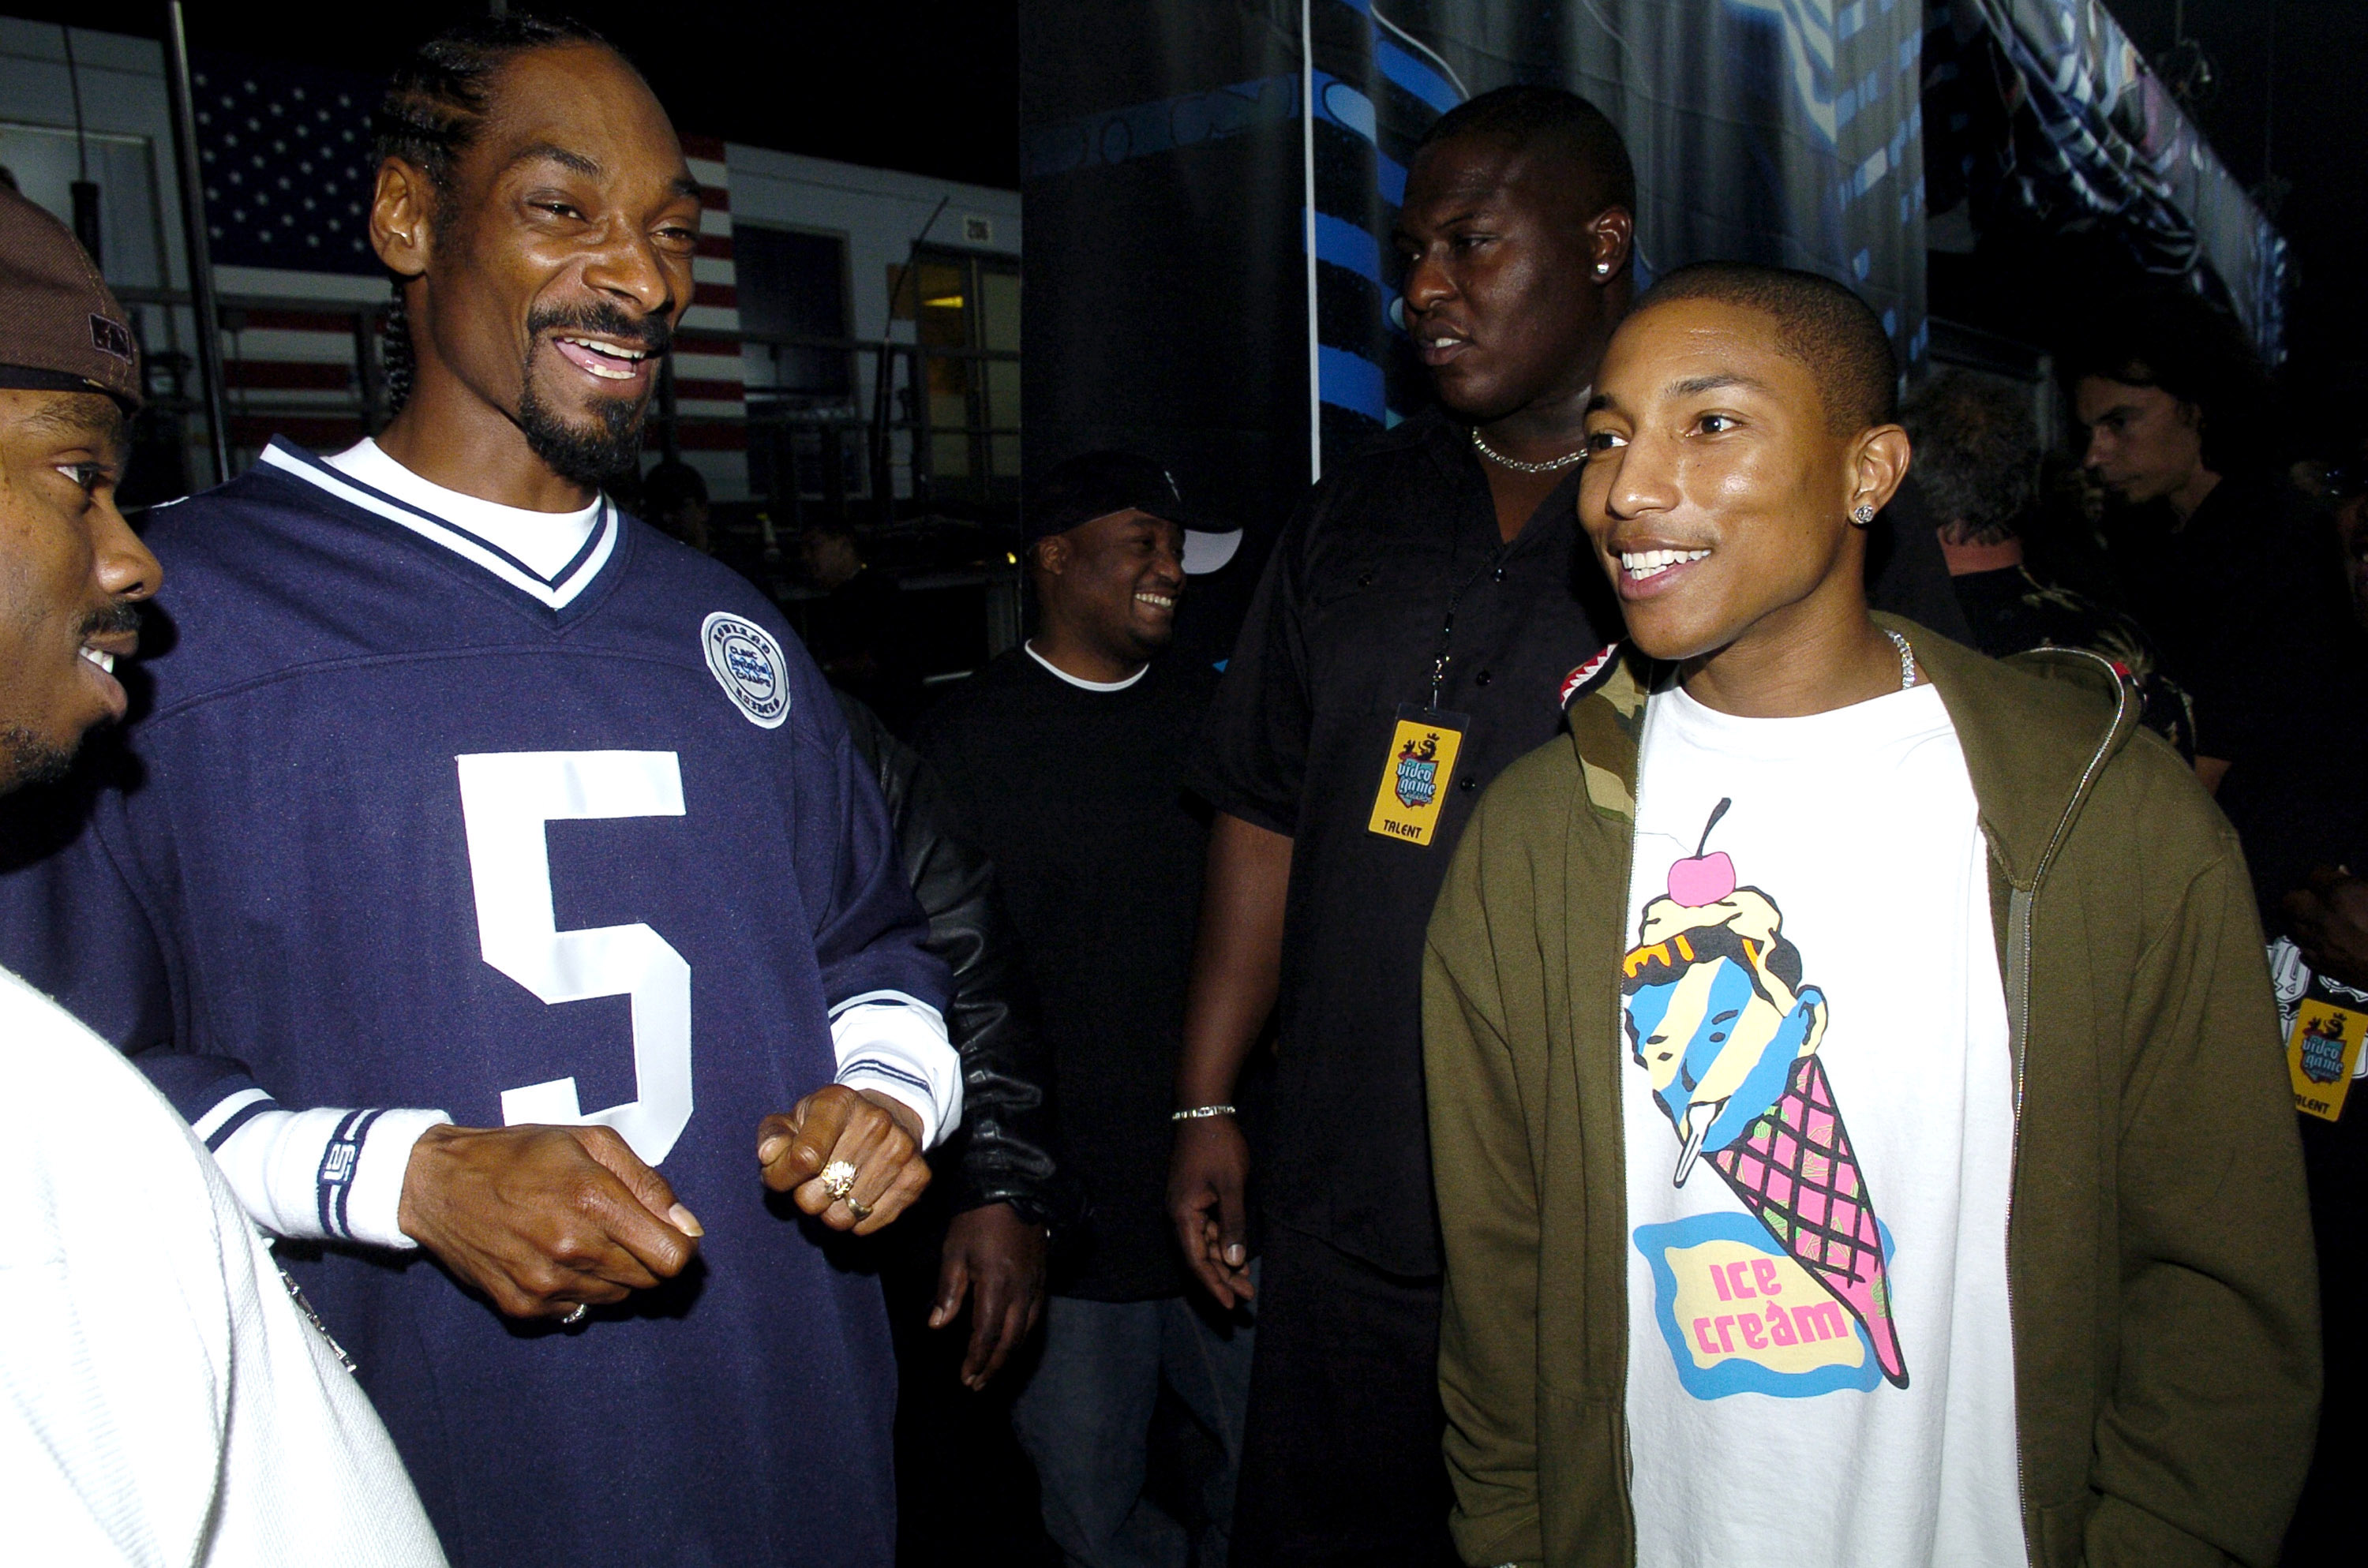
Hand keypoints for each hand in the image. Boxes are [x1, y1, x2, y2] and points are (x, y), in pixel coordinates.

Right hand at [396, 1123, 702, 1319]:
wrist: (439, 1185)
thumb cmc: (519, 1155)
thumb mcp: (590, 1142)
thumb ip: (647, 1182)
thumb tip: (686, 1225)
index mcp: (594, 1201)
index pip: (672, 1257)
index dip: (681, 1245)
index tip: (670, 1232)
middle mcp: (572, 1249)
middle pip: (649, 1280)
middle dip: (646, 1256)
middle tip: (620, 1229)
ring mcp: (546, 1284)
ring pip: (617, 1297)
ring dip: (613, 1273)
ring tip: (582, 1237)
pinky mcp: (523, 1308)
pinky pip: (579, 1311)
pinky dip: (579, 1289)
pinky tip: (555, 1257)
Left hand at [758, 1085, 930, 1234]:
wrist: (889, 1113)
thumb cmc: (828, 1124)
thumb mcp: (795, 1120)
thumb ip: (773, 1136)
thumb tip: (769, 1155)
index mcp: (838, 1102)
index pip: (804, 1157)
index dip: (782, 1176)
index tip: (780, 1174)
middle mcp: (876, 1121)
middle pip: (819, 1193)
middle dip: (806, 1196)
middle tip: (813, 1182)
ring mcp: (901, 1150)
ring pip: (843, 1215)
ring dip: (830, 1211)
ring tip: (836, 1189)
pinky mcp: (918, 1176)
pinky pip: (869, 1224)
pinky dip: (856, 1221)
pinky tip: (857, 1196)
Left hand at [931, 1202, 1047, 1389]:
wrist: (1016, 1191)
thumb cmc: (978, 1220)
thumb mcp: (954, 1252)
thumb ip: (949, 1292)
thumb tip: (937, 1326)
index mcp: (996, 1286)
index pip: (987, 1334)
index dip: (976, 1359)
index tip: (965, 1378)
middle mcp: (1020, 1291)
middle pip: (1010, 1341)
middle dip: (993, 1366)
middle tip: (977, 1384)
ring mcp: (1035, 1286)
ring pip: (1026, 1332)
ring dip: (1009, 1355)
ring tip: (993, 1370)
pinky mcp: (1042, 1279)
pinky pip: (1035, 1316)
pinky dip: (1023, 1336)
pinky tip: (1013, 1341)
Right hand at [1168, 1114, 1253, 1307]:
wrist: (1203, 1111)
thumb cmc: (1218, 1147)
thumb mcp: (1231, 1186)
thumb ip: (1233, 1225)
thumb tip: (1233, 1262)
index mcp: (1183, 1215)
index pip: (1196, 1260)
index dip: (1213, 1284)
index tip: (1230, 1304)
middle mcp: (1180, 1215)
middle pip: (1200, 1256)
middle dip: (1223, 1278)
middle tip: (1246, 1297)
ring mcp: (1186, 1207)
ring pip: (1205, 1244)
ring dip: (1224, 1263)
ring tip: (1246, 1283)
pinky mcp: (1195, 1198)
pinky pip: (1207, 1229)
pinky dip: (1222, 1243)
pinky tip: (1237, 1255)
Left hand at [2286, 866, 2367, 991]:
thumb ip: (2359, 883)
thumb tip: (2341, 871)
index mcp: (2342, 894)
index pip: (2314, 874)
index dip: (2324, 877)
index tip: (2331, 881)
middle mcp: (2322, 916)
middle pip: (2291, 900)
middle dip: (2302, 898)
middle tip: (2317, 900)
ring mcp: (2318, 942)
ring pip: (2293, 926)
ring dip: (2303, 921)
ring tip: (2319, 921)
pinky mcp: (2321, 965)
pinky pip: (2303, 949)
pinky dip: (2311, 944)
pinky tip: (2325, 943)